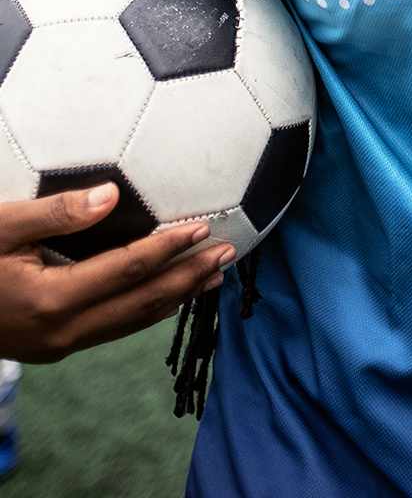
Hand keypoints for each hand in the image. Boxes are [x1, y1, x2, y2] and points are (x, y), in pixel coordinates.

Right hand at [0, 184, 232, 363]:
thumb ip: (54, 213)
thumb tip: (110, 195)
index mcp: (49, 299)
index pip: (127, 271)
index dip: (168, 249)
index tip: (202, 228)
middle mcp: (60, 331)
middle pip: (142, 303)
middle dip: (189, 277)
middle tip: (229, 253)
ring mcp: (57, 346)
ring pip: (132, 322)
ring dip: (177, 296)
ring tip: (214, 275)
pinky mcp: (53, 348)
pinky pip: (113, 329)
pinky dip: (148, 310)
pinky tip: (170, 297)